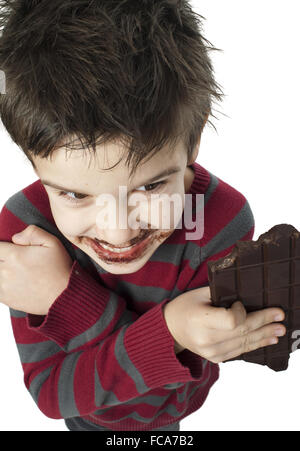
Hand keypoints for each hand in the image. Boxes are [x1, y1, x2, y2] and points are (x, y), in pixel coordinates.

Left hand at [0, 225, 72, 314]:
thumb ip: (33, 233)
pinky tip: (16, 282)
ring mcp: (5, 287)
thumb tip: (16, 237)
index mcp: (15, 256)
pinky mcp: (7, 299)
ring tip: (17, 272)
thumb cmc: (60, 269)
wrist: (64, 295)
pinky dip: (3, 284)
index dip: (3, 247)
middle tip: (18, 261)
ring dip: (3, 271)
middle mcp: (6, 272)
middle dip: (3, 258)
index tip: (10, 249)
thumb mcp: (53, 243)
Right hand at [163, 286, 285, 362]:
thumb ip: (221, 294)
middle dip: (264, 323)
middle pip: (242, 331)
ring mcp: (212, 352)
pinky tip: (267, 340)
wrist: (169, 330)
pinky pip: (239, 350)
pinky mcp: (216, 358)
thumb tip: (247, 295)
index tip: (242, 304)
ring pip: (244, 343)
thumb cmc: (184, 307)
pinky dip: (254, 344)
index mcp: (200, 321)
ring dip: (264, 336)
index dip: (242, 312)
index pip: (232, 321)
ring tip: (279, 331)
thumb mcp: (198, 294)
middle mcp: (207, 340)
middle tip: (280, 317)